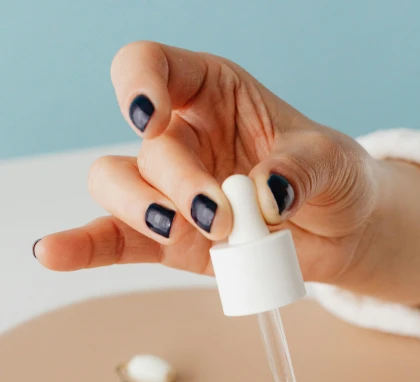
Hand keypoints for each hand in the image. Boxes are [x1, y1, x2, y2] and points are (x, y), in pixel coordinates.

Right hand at [34, 42, 419, 307]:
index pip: (152, 68)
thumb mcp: (334, 162)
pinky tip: (54, 251)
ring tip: (189, 234)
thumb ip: (302, 170)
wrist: (341, 233)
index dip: (139, 86)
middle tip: (222, 216)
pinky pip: (115, 240)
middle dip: (177, 182)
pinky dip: (85, 247)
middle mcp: (181, 137)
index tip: (150, 117)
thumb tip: (264, 194)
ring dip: (143, 212)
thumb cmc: (333, 179)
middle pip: (147, 148)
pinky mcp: (169, 240)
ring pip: (119, 188)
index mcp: (212, 93)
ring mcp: (170, 192)